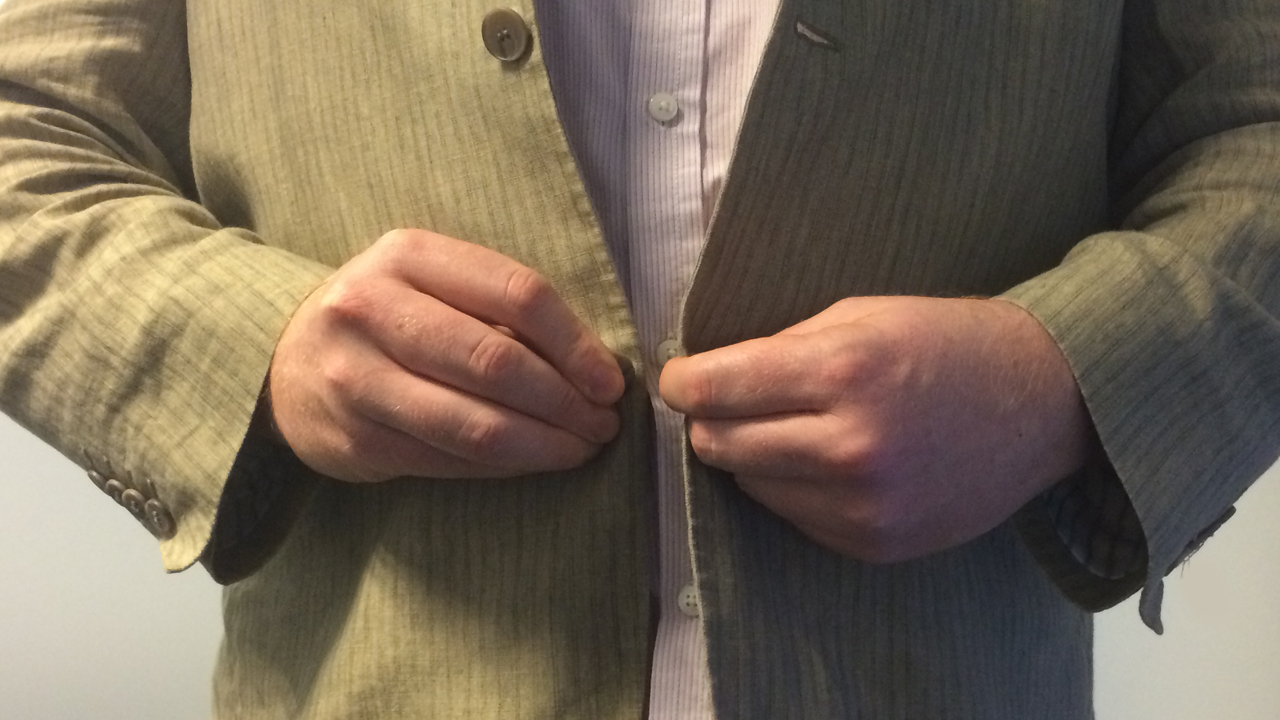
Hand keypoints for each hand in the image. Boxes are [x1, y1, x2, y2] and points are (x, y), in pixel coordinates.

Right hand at [268, 229, 624, 482]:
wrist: (285, 363)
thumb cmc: (387, 318)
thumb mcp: (430, 281)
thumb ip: (498, 307)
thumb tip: (593, 365)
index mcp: (408, 256)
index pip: (517, 294)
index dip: (576, 344)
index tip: (610, 380)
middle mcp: (373, 310)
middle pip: (497, 362)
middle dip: (566, 402)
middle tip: (603, 424)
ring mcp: (357, 378)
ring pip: (475, 423)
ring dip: (544, 444)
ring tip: (580, 448)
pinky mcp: (356, 439)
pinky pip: (450, 460)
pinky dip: (506, 466)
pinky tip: (534, 461)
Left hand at [659, 296, 1091, 562]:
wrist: (1042, 402)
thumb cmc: (945, 343)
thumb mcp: (861, 315)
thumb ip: (780, 348)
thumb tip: (706, 378)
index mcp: (842, 371)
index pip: (715, 388)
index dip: (684, 382)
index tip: (680, 380)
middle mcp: (850, 445)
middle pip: (720, 445)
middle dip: (713, 421)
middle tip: (730, 402)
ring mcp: (864, 505)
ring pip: (751, 486)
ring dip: (753, 458)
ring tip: (794, 429)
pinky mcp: (876, 543)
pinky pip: (795, 519)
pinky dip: (795, 491)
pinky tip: (829, 463)